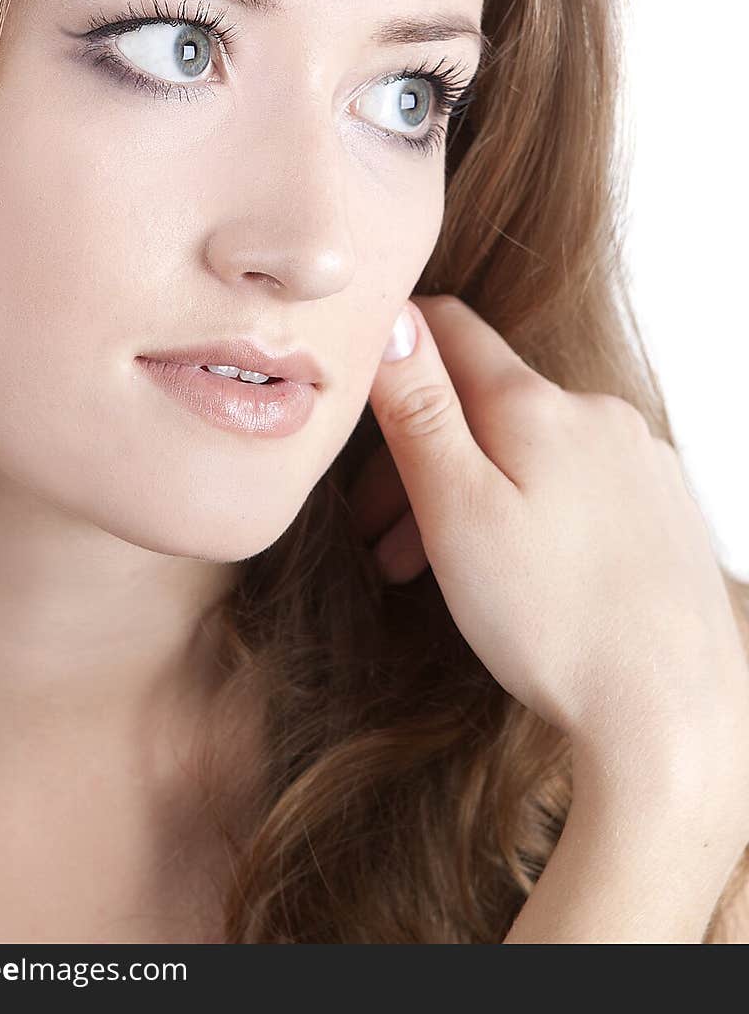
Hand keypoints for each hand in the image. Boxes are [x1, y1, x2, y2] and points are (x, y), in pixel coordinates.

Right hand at [347, 295, 748, 787]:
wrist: (672, 713)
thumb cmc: (553, 620)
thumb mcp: (458, 510)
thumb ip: (420, 407)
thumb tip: (392, 314)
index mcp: (537, 404)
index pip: (447, 325)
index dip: (391, 350)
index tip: (355, 406)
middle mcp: (596, 414)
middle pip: (481, 400)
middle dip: (418, 453)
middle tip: (374, 536)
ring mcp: (638, 459)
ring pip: (526, 447)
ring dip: (468, 489)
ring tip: (424, 569)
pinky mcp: (661, 506)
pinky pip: (573, 481)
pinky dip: (525, 508)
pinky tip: (508, 570)